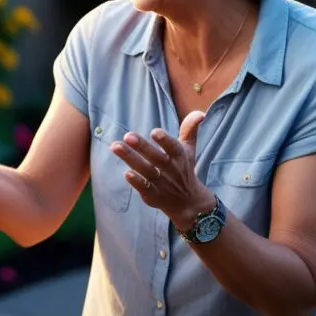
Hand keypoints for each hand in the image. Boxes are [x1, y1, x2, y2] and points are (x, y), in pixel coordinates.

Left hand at [111, 111, 215, 230]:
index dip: (165, 140)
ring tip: (115, 146)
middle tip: (127, 135)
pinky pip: (144, 188)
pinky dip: (136, 182)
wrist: (188, 202)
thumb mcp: (188, 149)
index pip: (173, 147)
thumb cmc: (184, 168)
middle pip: (156, 157)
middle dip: (142, 146)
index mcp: (179, 157)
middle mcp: (171, 170)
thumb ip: (190, 129)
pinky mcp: (153, 195)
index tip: (155, 132)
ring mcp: (162, 183)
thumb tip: (200, 113)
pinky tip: (126, 173)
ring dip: (131, 159)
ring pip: (146, 170)